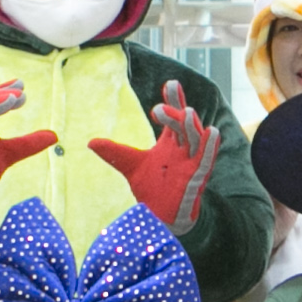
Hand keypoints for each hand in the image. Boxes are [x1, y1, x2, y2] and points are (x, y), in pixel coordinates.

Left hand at [86, 84, 221, 231]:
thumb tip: (90, 142)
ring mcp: (192, 162)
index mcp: (171, 142)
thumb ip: (114, 152)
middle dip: (175, 113)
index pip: (174, 116)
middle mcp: (184, 148)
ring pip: (196, 139)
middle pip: (183, 124)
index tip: (170, 84)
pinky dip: (210, 147)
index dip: (174, 100)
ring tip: (187, 111)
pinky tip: (211, 132)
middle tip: (159, 109)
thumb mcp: (131, 166)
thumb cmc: (152, 187)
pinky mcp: (198, 177)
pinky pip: (207, 159)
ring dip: (192, 125)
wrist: (160, 216)